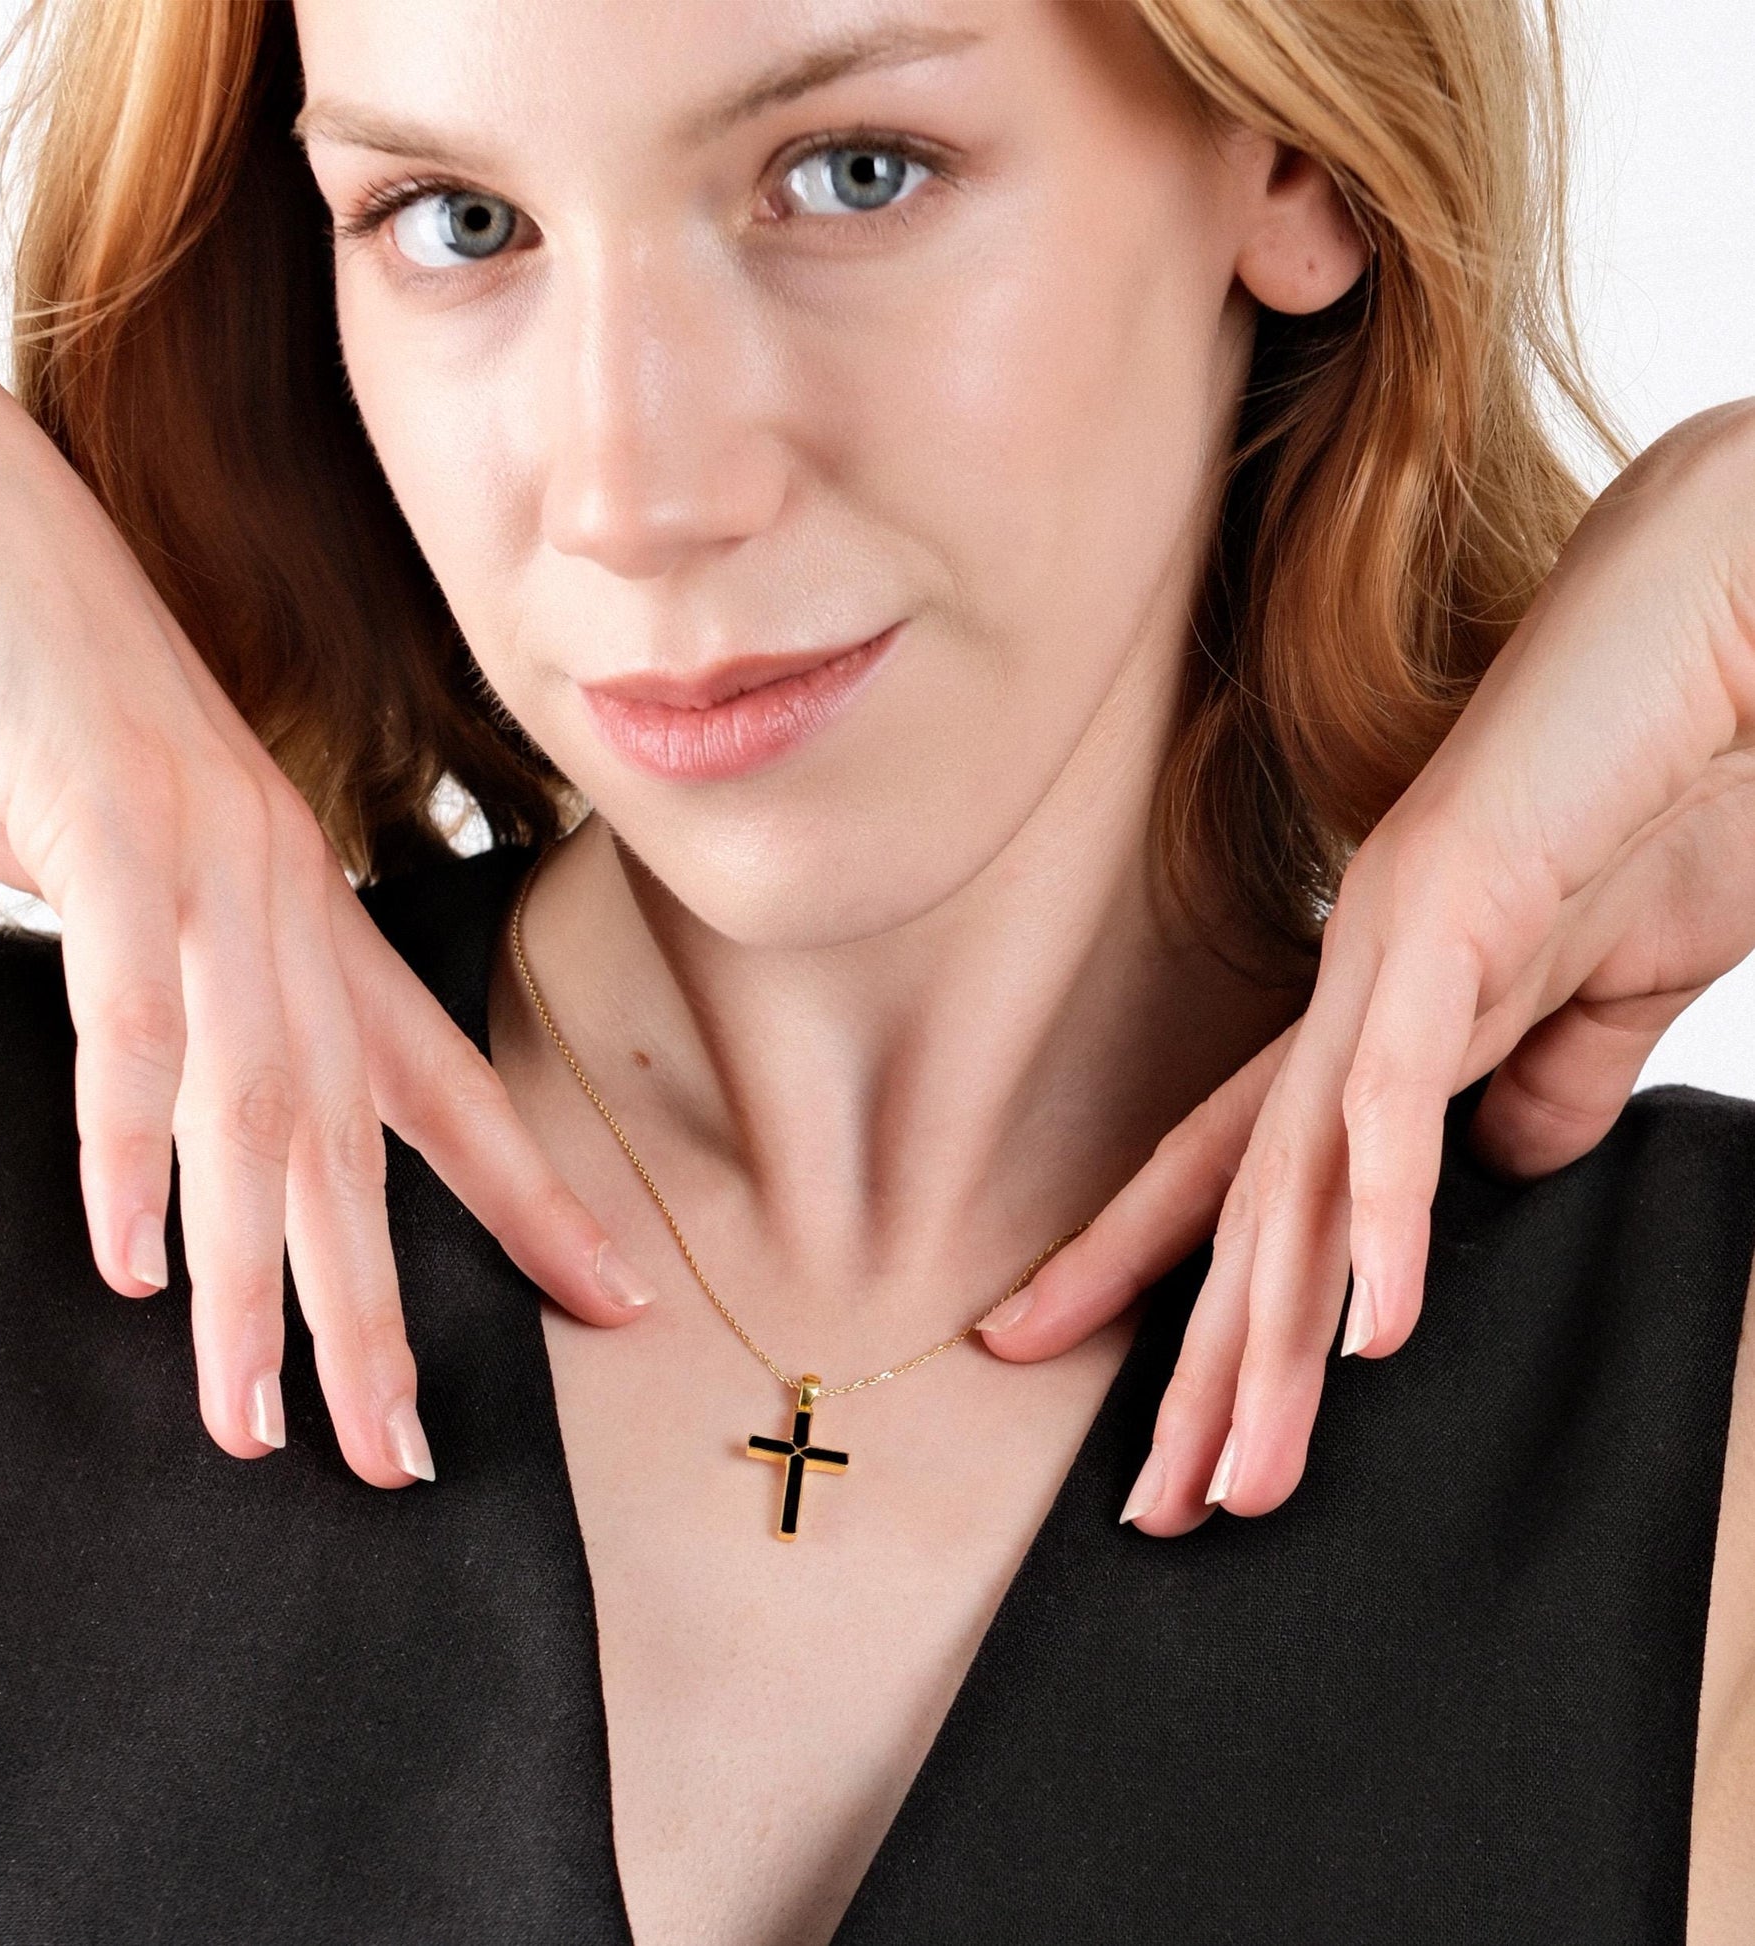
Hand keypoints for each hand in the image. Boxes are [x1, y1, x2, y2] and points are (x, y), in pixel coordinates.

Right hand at [0, 299, 656, 1488]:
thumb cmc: (53, 710)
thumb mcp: (153, 864)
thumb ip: (198, 976)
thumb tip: (196, 1094)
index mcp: (313, 920)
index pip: (449, 1089)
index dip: (537, 1204)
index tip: (614, 1303)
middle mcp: (290, 906)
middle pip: (365, 1143)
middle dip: (385, 1310)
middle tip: (401, 1458)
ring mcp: (210, 870)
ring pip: (264, 1112)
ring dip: (264, 1277)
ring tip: (263, 1422)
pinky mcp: (109, 832)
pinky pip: (132, 1019)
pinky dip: (126, 1146)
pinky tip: (131, 1264)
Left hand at [979, 399, 1754, 1531]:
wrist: (1709, 625)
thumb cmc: (1662, 784)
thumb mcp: (1607, 982)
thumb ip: (1544, 1081)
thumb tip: (1503, 1180)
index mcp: (1375, 1009)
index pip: (1247, 1174)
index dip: (1177, 1289)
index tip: (1136, 1404)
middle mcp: (1346, 990)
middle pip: (1246, 1211)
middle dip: (1201, 1368)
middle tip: (1155, 1508)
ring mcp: (1383, 952)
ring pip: (1294, 1178)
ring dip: (1269, 1340)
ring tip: (1235, 1477)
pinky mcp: (1451, 908)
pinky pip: (1400, 1088)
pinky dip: (1381, 1212)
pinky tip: (1364, 1329)